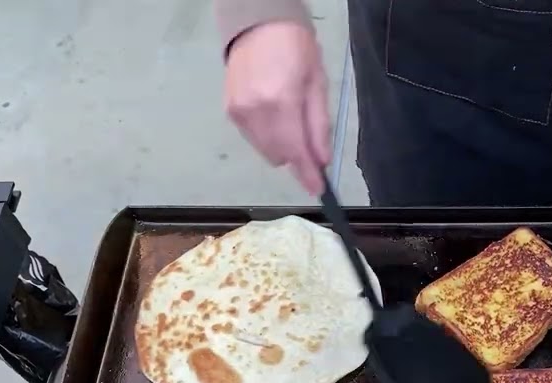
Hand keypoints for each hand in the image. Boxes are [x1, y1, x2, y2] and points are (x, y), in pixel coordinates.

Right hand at [224, 21, 330, 194]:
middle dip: (296, 157)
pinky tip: (274, 115)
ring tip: (291, 119)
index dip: (307, 174)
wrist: (258, 24)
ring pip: (264, 150)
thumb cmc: (296, 48)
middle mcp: (254, 112)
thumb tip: (321, 161)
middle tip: (311, 145)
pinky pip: (253, 138)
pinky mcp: (230, 111)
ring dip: (281, 147)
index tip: (318, 189)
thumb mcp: (317, 84)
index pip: (295, 151)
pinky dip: (267, 137)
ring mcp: (238, 112)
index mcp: (280, 103)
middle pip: (278, 156)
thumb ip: (318, 126)